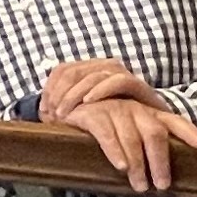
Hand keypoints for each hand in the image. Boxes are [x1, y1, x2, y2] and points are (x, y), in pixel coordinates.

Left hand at [38, 58, 167, 121]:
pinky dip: (101, 89)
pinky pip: (118, 80)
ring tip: (64, 114)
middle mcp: (104, 68)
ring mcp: (121, 74)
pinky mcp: (138, 85)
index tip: (43, 111)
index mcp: (90, 72)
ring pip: (92, 75)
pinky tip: (88, 102)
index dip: (49, 88)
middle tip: (52, 116)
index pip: (62, 70)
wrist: (154, 128)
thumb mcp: (87, 116)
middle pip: (72, 71)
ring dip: (74, 94)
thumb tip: (42, 115)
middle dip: (58, 93)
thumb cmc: (116, 125)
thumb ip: (67, 111)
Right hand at [60, 98, 196, 191]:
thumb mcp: (128, 131)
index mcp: (147, 113)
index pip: (174, 122)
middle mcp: (134, 109)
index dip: (190, 132)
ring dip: (138, 164)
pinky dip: (115, 151)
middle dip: (160, 161)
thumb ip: (145, 147)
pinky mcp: (93, 114)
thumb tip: (163, 176)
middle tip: (161, 185)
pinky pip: (106, 133)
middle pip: (154, 133)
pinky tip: (120, 167)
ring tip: (140, 185)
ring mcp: (114, 109)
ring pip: (132, 137)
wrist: (67, 107)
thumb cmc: (103, 125)